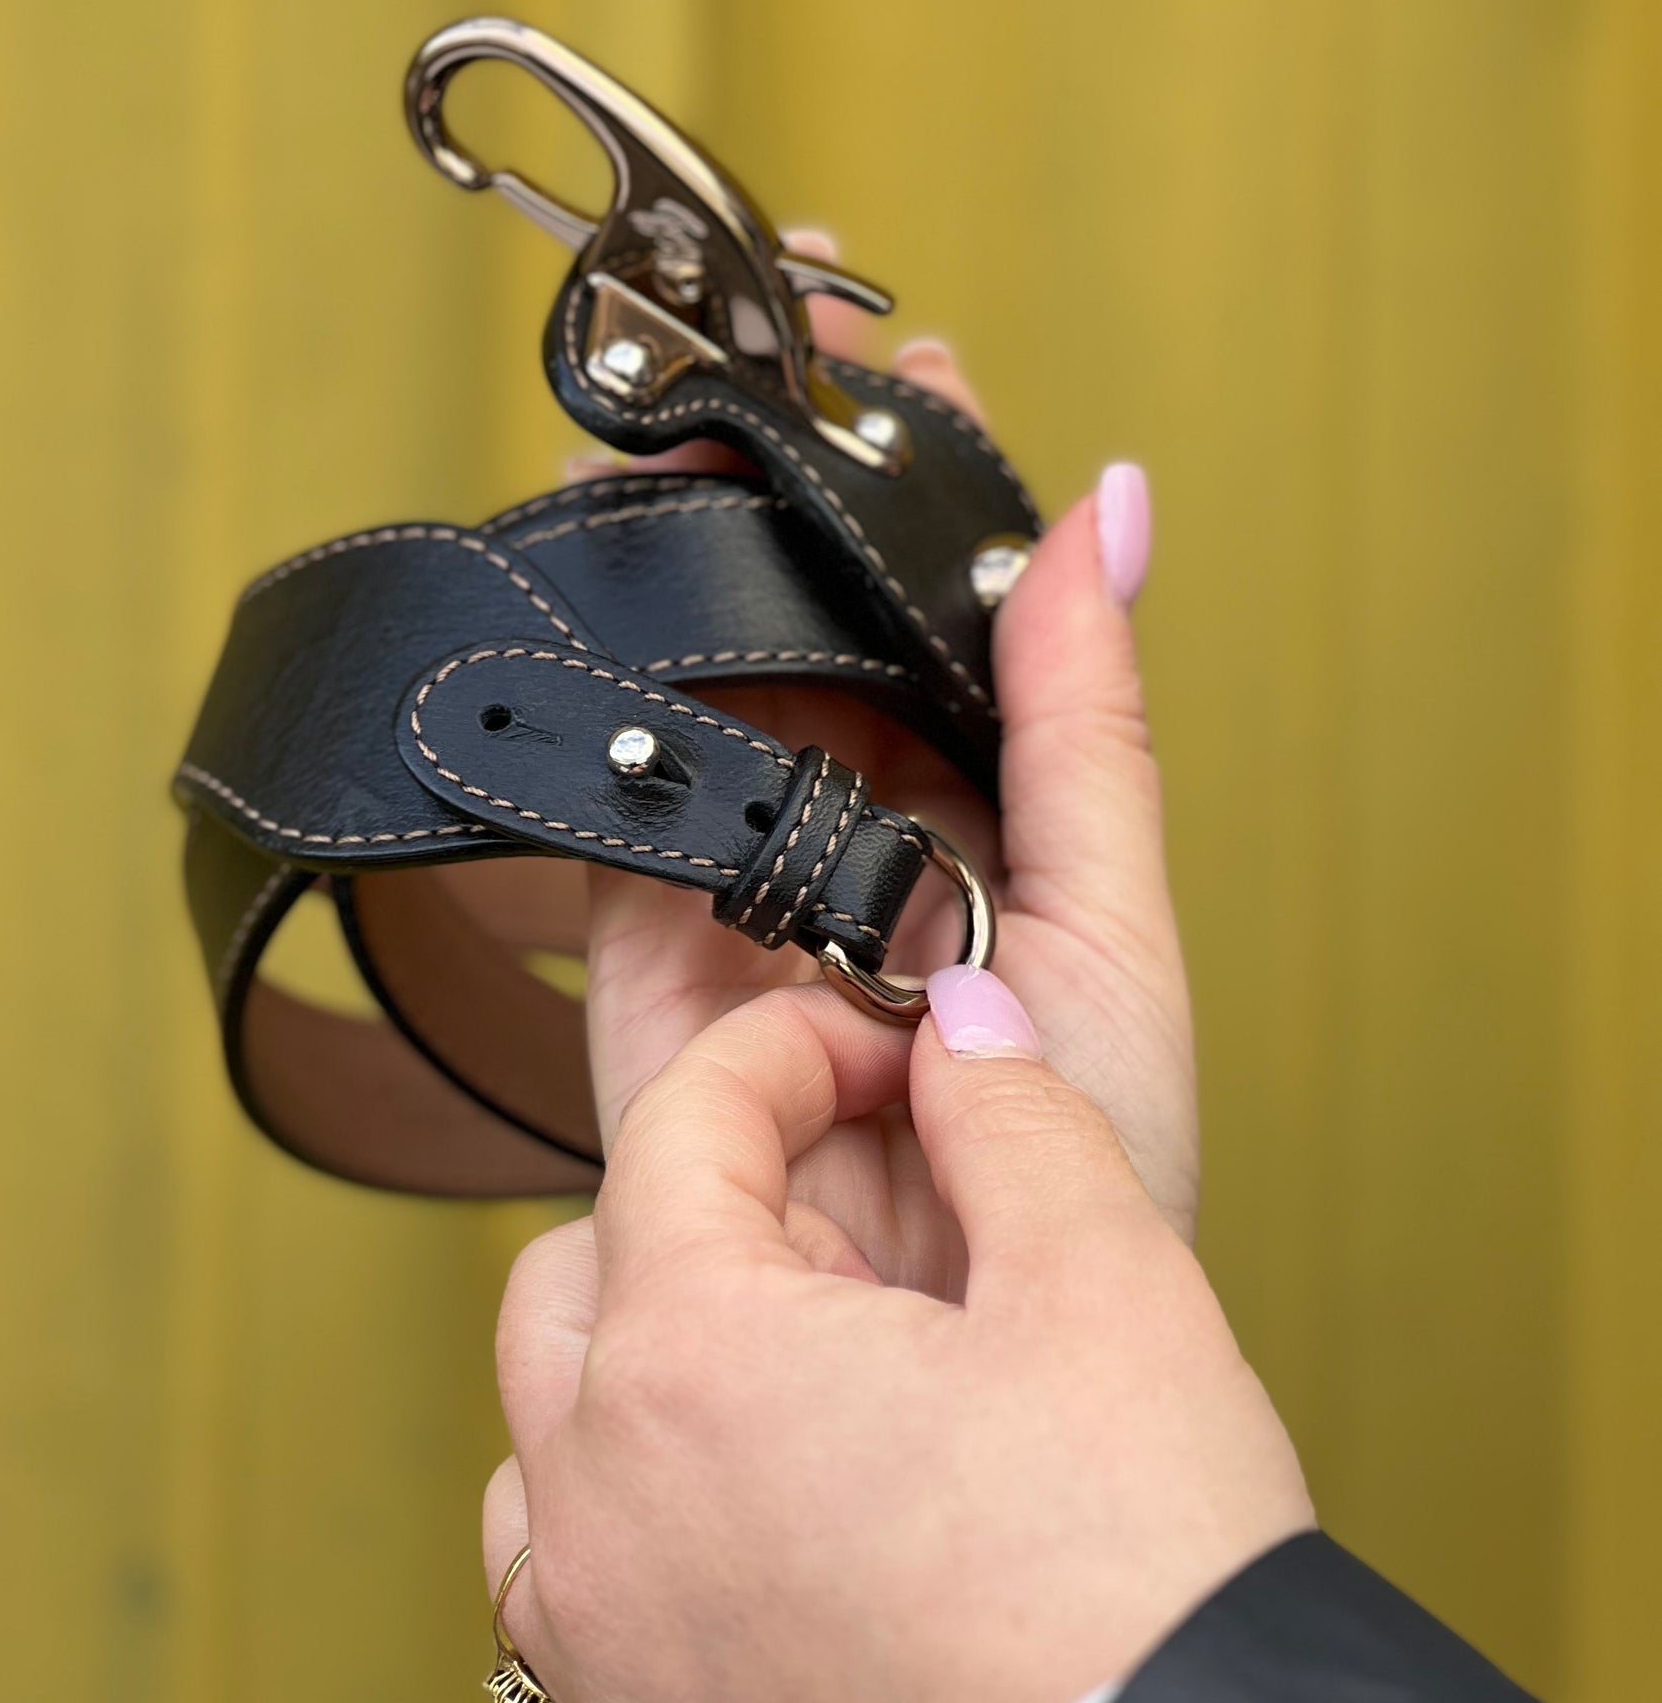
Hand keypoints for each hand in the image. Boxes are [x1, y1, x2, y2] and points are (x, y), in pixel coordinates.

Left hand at [484, 980, 1313, 1702]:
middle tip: (865, 1225)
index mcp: (690, 1353)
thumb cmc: (1136, 1592)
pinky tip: (766, 1516)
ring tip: (811, 1371)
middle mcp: (598, 1492)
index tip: (882, 1057)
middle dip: (705, 1201)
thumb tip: (961, 1027)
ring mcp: (597, 1634)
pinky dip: (634, 1509)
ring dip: (645, 1360)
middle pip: (584, 1260)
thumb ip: (1013, 1115)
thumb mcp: (1109, 1285)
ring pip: (552, 1422)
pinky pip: (569, 1576)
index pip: (680, 1120)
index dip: (790, 1053)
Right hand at [582, 229, 1196, 1303]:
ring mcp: (741, 894)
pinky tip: (594, 586)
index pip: (934, 608)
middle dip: (770, 486)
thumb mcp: (1108, 910)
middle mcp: (853, 839)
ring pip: (692, 689)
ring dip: (676, 559)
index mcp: (980, 815)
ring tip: (671, 426)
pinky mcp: (637, 964)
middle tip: (759, 341)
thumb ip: (1082, 714)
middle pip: (795, 625)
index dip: (910, 475)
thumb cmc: (1082, 1164)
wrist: (959, 1361)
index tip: (892, 345)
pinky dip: (591, 701)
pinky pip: (606, 811)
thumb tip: (1110, 508)